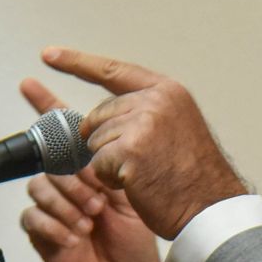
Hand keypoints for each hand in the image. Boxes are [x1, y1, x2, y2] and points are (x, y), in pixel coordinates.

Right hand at [18, 77, 160, 261]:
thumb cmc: (138, 234)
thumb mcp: (136, 187)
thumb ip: (118, 158)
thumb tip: (99, 134)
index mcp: (93, 163)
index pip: (65, 127)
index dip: (46, 103)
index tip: (31, 82)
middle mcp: (70, 180)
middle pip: (50, 157)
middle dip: (74, 178)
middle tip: (99, 199)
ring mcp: (54, 204)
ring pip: (40, 185)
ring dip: (67, 203)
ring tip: (92, 219)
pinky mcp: (42, 230)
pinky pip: (32, 216)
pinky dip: (55, 226)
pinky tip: (76, 235)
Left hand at [38, 47, 249, 238]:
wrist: (211, 208)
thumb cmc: (193, 178)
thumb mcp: (175, 128)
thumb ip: (143, 112)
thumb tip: (97, 119)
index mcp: (167, 91)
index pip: (113, 71)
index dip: (77, 62)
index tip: (50, 54)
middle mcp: (156, 100)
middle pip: (98, 116)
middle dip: (106, 143)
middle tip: (141, 162)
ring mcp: (143, 122)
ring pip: (95, 142)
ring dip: (111, 164)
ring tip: (145, 173)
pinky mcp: (130, 148)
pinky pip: (98, 164)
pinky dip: (111, 180)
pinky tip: (138, 183)